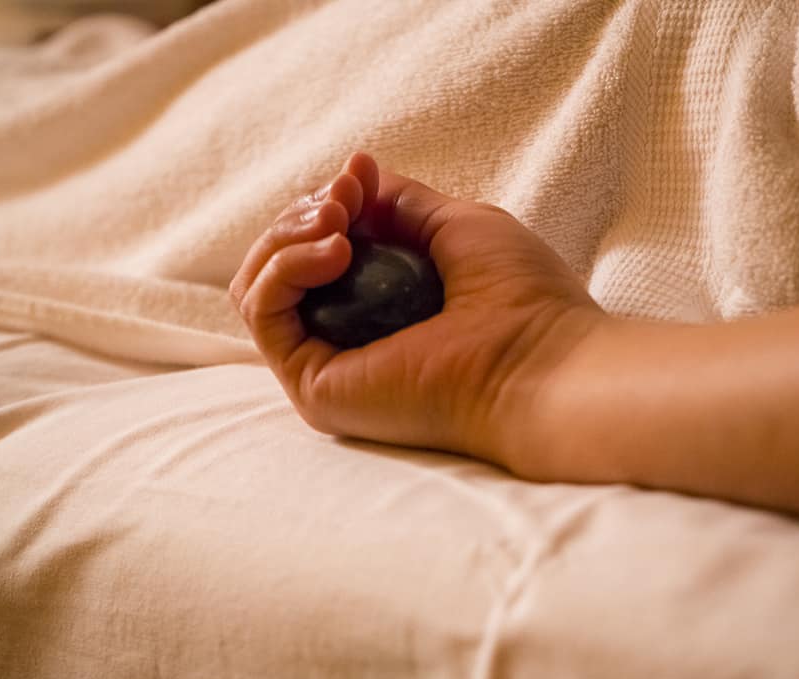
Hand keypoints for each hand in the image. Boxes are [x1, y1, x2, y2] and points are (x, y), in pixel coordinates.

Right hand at [229, 153, 605, 471]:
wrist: (541, 364)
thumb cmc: (522, 300)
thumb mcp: (452, 226)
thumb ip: (398, 205)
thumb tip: (351, 171)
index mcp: (377, 312)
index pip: (312, 252)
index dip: (322, 204)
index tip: (356, 176)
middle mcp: (346, 343)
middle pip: (274, 267)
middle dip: (299, 215)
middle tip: (343, 198)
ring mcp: (327, 367)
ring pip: (257, 288)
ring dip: (285, 236)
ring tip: (337, 221)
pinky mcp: (314, 387)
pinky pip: (263, 313)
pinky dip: (285, 266)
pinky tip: (336, 249)